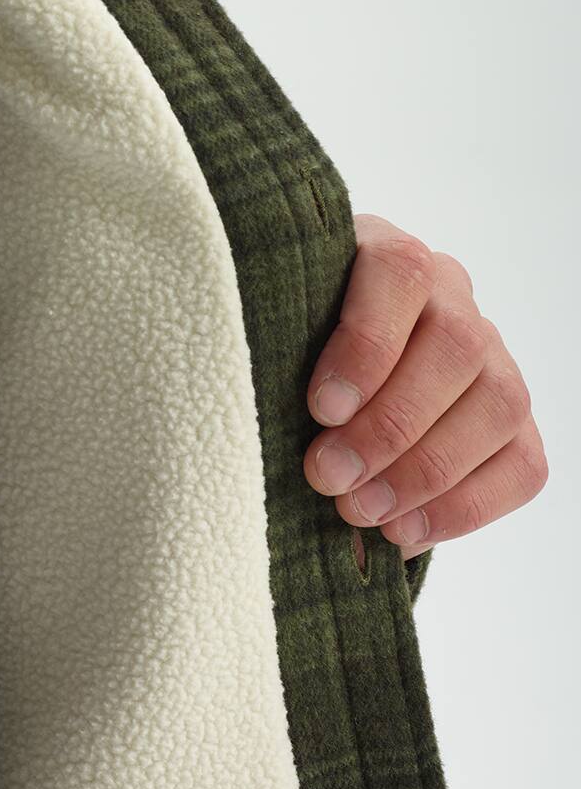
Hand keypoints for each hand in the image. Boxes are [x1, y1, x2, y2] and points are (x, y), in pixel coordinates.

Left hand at [303, 214, 547, 560]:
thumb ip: (270, 354)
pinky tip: (405, 532)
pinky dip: (466, 507)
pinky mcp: (514, 422)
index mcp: (387, 255)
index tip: (321, 408)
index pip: (401, 273)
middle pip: (456, 347)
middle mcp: (452, 298)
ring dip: (427, 472)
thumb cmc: (277, 353)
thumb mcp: (265, 335)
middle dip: (390, 426)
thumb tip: (272, 425)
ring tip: (360, 512)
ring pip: (499, 404)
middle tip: (327, 478)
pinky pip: (522, 464)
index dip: (367, 343)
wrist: (309, 380)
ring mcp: (494, 358)